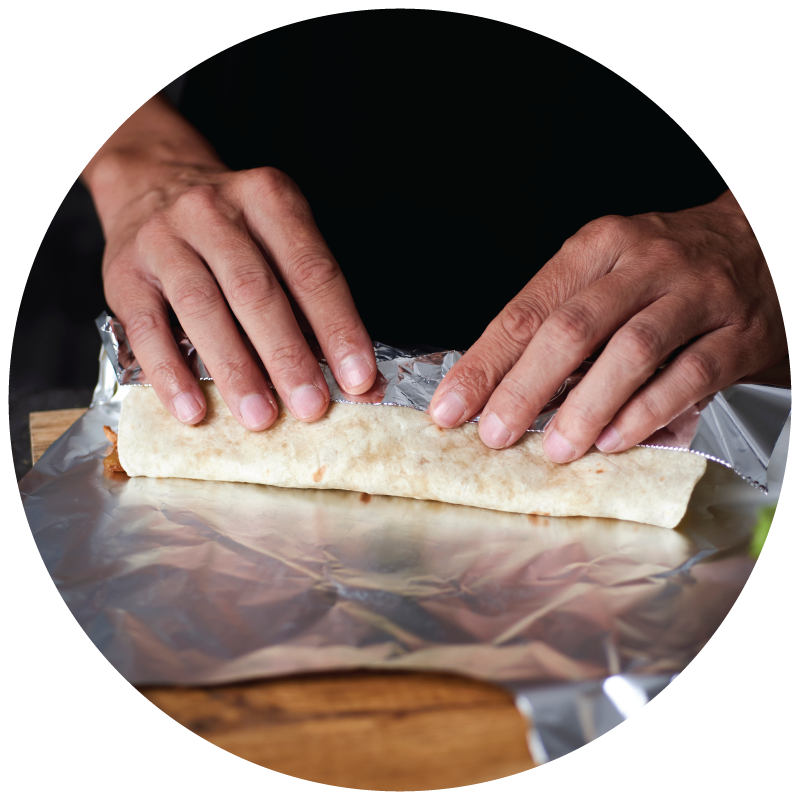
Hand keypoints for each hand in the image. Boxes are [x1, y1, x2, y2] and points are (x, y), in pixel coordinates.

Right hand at [85, 95, 375, 429]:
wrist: (150, 184)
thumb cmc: (232, 229)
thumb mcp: (277, 239)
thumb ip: (313, 304)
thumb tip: (361, 380)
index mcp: (268, 199)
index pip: (312, 270)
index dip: (339, 328)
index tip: (359, 379)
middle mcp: (213, 212)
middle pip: (256, 291)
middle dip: (288, 355)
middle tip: (311, 406)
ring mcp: (163, 240)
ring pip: (202, 308)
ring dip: (235, 369)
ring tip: (260, 416)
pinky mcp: (124, 274)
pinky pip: (147, 328)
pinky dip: (171, 373)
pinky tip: (193, 409)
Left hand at [430, 190, 786, 460]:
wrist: (759, 240)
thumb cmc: (663, 266)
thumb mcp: (604, 269)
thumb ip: (557, 316)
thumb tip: (496, 382)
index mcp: (596, 247)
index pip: (526, 309)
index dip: (485, 363)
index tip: (451, 406)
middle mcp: (643, 264)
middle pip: (572, 329)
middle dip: (525, 388)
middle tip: (494, 434)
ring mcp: (694, 295)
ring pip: (630, 351)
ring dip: (586, 406)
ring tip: (556, 448)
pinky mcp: (737, 332)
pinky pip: (688, 375)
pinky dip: (647, 411)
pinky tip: (615, 439)